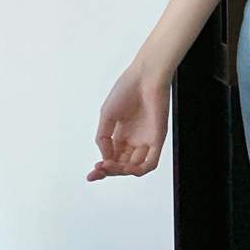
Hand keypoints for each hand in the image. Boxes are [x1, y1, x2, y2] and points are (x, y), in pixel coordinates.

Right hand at [87, 61, 171, 180]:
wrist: (146, 74)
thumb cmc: (127, 87)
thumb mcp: (106, 115)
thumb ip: (103, 138)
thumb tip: (104, 158)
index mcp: (122, 133)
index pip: (113, 158)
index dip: (102, 169)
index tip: (91, 174)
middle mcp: (134, 138)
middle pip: (122, 165)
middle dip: (109, 172)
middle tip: (99, 170)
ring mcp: (146, 139)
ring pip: (135, 167)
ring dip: (121, 171)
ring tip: (109, 166)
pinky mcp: (157, 138)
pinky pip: (151, 162)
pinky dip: (139, 169)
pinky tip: (126, 167)